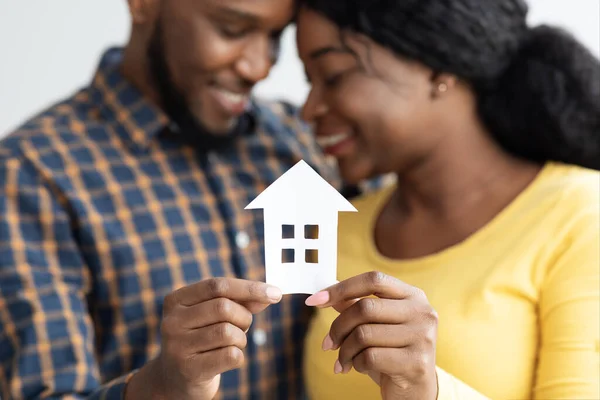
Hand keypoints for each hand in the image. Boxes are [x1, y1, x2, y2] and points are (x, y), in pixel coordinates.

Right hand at [127, 278, 281, 399]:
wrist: (177, 379)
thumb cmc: (203, 340)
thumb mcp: (215, 316)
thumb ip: (240, 302)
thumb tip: (270, 295)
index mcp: (176, 300)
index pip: (217, 285)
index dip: (250, 288)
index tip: (276, 293)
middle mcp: (172, 321)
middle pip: (224, 307)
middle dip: (244, 317)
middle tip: (243, 327)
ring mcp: (177, 346)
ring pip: (228, 332)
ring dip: (241, 339)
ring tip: (232, 344)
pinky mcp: (188, 369)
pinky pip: (230, 355)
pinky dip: (238, 356)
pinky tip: (227, 359)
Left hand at [305, 272, 437, 399]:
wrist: (416, 390)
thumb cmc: (392, 352)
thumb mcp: (375, 325)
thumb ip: (354, 305)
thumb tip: (324, 293)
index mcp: (413, 295)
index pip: (373, 280)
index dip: (341, 288)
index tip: (314, 300)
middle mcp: (422, 312)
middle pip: (365, 308)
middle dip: (338, 327)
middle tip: (327, 344)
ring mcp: (422, 337)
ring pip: (364, 334)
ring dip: (344, 350)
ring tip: (343, 360)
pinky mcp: (416, 363)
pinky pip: (370, 357)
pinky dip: (356, 363)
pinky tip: (359, 368)